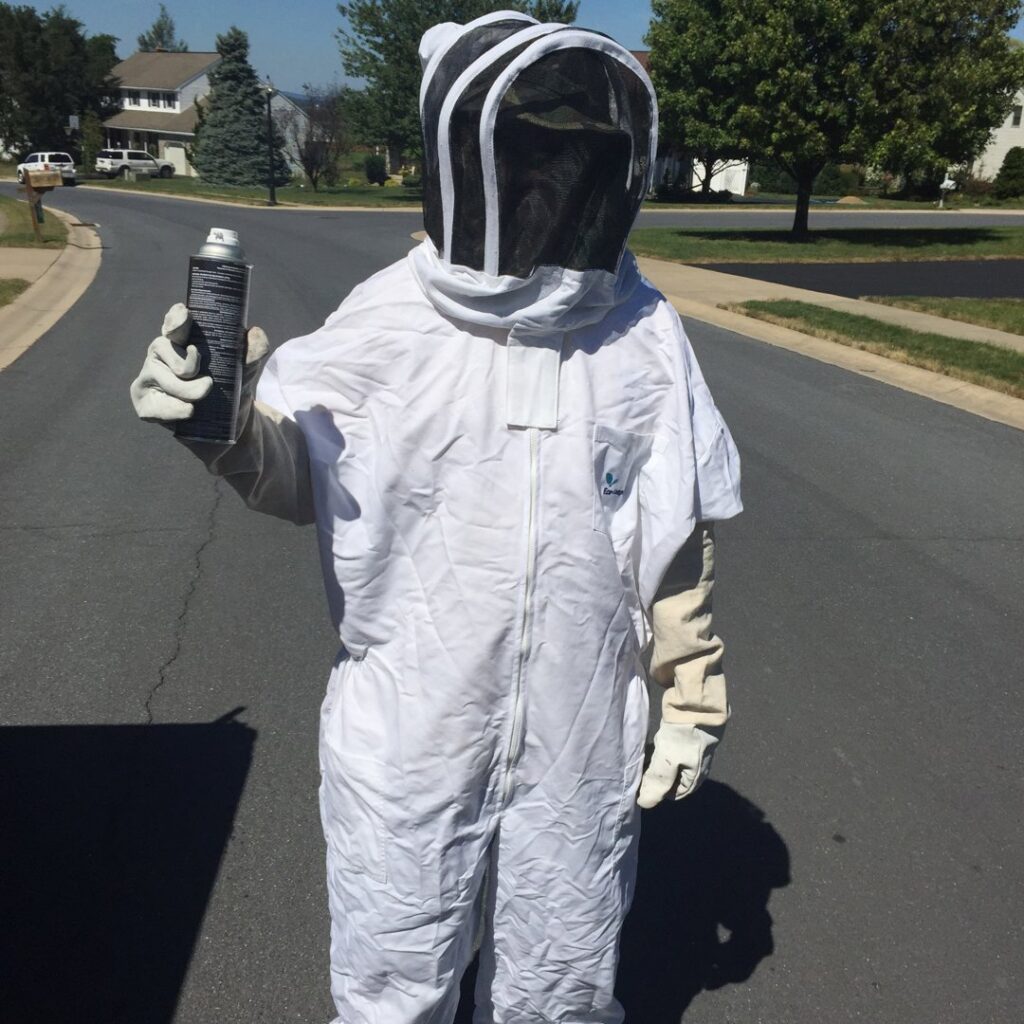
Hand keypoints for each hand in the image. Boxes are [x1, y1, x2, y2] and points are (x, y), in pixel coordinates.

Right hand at [130, 303, 268, 424]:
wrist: (227, 431)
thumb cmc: (230, 394)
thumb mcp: (245, 374)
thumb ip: (252, 354)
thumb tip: (255, 333)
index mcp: (183, 341)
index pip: (175, 323)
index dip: (177, 318)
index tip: (185, 316)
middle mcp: (162, 354)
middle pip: (164, 346)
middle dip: (187, 365)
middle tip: (208, 383)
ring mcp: (149, 377)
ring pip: (162, 377)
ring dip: (186, 392)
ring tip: (200, 402)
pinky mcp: (144, 402)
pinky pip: (155, 404)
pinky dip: (174, 410)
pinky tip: (188, 413)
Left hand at [637, 721, 721, 808]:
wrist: (698, 699)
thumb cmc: (684, 733)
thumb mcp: (668, 759)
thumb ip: (658, 781)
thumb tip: (645, 803)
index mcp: (696, 777)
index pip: (675, 794)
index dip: (657, 790)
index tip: (642, 781)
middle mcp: (698, 765)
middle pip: (674, 777)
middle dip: (659, 772)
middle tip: (645, 764)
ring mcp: (695, 749)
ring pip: (673, 760)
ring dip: (662, 757)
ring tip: (652, 749)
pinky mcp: (691, 734)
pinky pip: (675, 745)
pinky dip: (666, 743)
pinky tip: (659, 735)